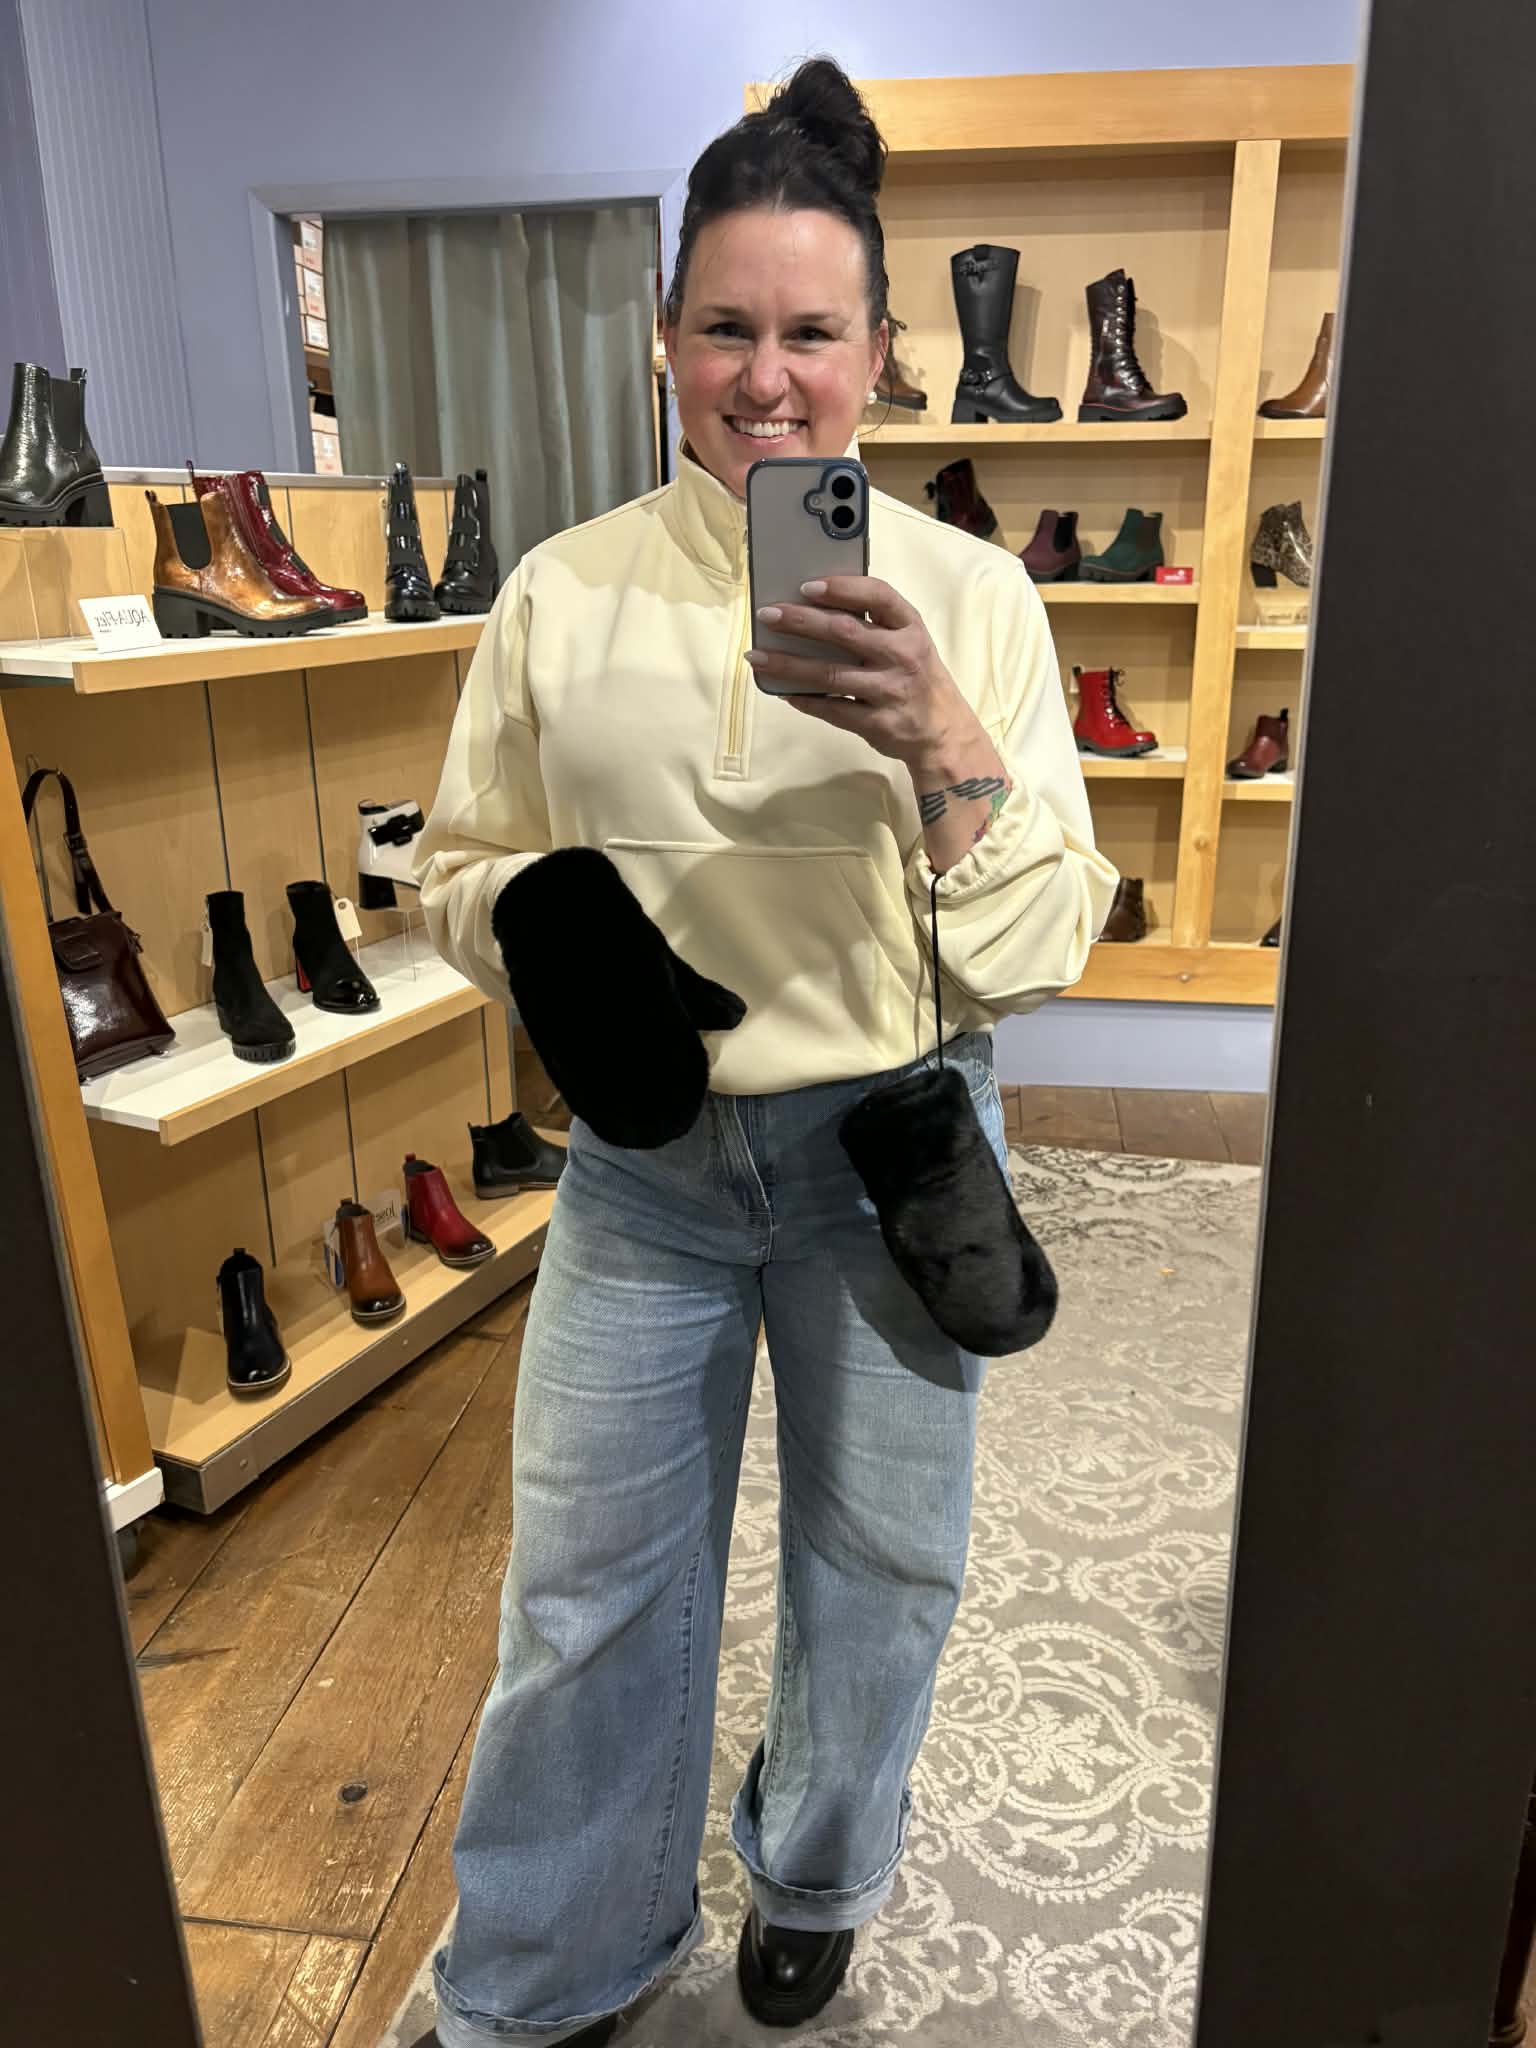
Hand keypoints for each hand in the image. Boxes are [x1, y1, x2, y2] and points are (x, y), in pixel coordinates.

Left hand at [744, 576, 982, 771]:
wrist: (944, 733)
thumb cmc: (917, 678)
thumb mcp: (911, 642)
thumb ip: (877, 624)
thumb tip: (815, 607)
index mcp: (911, 628)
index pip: (878, 596)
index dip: (842, 587)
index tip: (807, 586)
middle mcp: (902, 656)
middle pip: (844, 632)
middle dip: (800, 621)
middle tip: (767, 615)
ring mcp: (890, 691)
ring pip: (829, 674)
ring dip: (788, 664)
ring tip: (756, 656)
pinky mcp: (877, 723)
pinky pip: (832, 709)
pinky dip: (804, 699)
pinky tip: (782, 691)